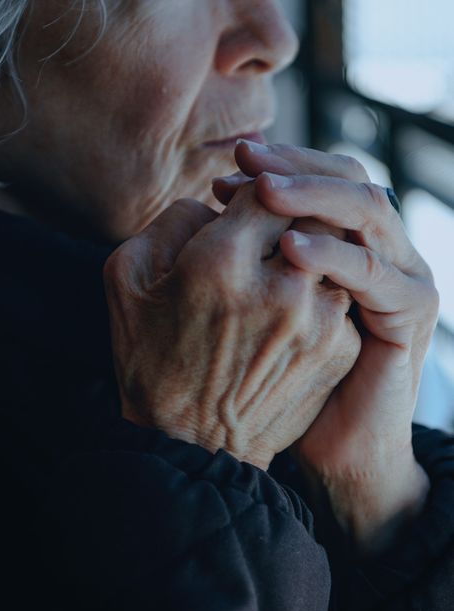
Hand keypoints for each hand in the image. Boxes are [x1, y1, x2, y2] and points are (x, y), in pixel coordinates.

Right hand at [104, 184, 359, 470]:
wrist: (192, 446)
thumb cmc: (152, 363)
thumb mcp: (127, 281)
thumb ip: (169, 221)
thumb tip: (216, 202)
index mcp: (221, 262)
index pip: (268, 189)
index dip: (258, 190)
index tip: (248, 204)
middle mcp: (281, 287)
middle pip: (313, 215)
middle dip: (292, 217)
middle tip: (272, 234)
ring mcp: (319, 322)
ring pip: (334, 254)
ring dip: (311, 256)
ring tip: (282, 276)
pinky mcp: (340, 350)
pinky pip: (343, 297)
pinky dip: (322, 295)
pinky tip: (293, 316)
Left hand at [214, 142, 435, 543]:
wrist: (333, 443)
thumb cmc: (285, 376)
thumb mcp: (259, 304)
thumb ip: (247, 256)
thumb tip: (209, 205)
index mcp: (346, 242)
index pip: (321, 176)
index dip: (279, 163)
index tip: (229, 166)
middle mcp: (377, 248)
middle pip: (346, 178)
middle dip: (294, 164)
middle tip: (246, 159)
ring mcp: (399, 275)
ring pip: (366, 210)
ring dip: (313, 194)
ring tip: (262, 192)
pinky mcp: (409, 310)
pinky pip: (373, 269)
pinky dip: (333, 253)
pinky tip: (288, 248)